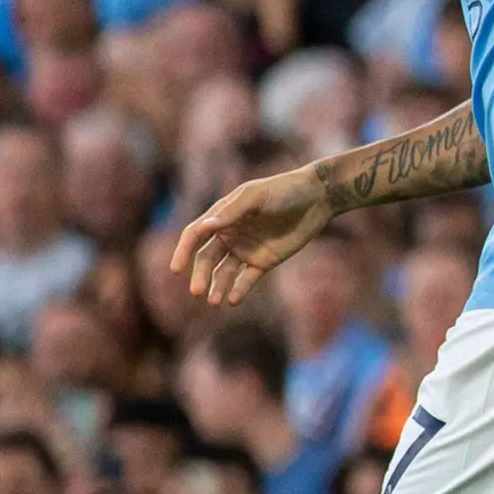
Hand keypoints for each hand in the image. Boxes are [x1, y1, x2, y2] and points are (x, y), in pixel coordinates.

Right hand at [171, 166, 336, 306]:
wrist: (316, 198)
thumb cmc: (283, 190)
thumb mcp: (256, 196)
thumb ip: (232, 211)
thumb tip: (205, 226)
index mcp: (222, 217)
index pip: (195, 236)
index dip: (183, 251)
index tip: (176, 269)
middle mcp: (229, 235)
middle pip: (206, 259)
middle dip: (200, 276)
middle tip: (196, 292)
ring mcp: (245, 250)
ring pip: (224, 273)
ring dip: (217, 287)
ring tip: (215, 302)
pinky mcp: (264, 261)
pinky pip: (247, 279)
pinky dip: (239, 289)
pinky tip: (233, 300)